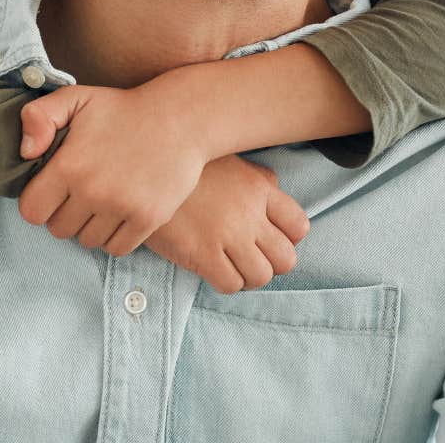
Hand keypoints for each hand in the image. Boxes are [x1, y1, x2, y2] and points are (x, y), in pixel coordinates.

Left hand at [17, 84, 212, 256]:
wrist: (181, 118)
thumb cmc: (123, 109)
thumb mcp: (75, 98)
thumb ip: (37, 116)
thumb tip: (26, 153)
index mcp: (69, 166)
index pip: (32, 211)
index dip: (38, 202)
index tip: (52, 190)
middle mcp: (93, 191)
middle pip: (58, 229)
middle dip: (63, 214)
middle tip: (79, 193)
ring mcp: (122, 208)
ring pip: (87, 241)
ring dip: (89, 226)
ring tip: (101, 201)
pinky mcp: (149, 219)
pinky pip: (116, 248)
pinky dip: (114, 237)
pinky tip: (118, 214)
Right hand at [146, 155, 309, 293]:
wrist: (146, 169)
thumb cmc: (189, 168)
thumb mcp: (230, 161)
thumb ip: (256, 178)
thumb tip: (273, 190)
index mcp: (259, 188)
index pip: (299, 226)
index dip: (289, 240)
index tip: (269, 240)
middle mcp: (249, 213)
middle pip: (286, 259)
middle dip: (271, 264)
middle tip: (252, 258)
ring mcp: (227, 235)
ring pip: (261, 277)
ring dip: (248, 277)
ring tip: (232, 266)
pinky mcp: (202, 254)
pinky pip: (231, 284)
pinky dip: (227, 283)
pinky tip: (213, 270)